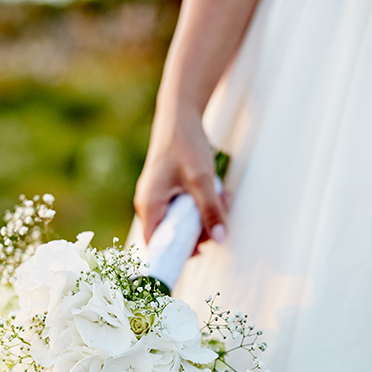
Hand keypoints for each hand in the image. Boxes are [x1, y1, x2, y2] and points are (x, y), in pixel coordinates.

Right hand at [134, 99, 227, 243]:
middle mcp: (148, 205)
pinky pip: (182, 208)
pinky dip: (200, 204)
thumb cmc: (185, 144)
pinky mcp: (165, 192)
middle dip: (199, 230)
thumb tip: (220, 239)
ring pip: (180, 221)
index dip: (175, 254)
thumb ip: (211, 210)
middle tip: (221, 217)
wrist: (178, 117)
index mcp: (149, 205)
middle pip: (171, 235)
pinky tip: (216, 192)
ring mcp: (156, 198)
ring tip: (223, 197)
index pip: (155, 244)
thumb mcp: (202, 180)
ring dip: (204, 215)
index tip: (201, 253)